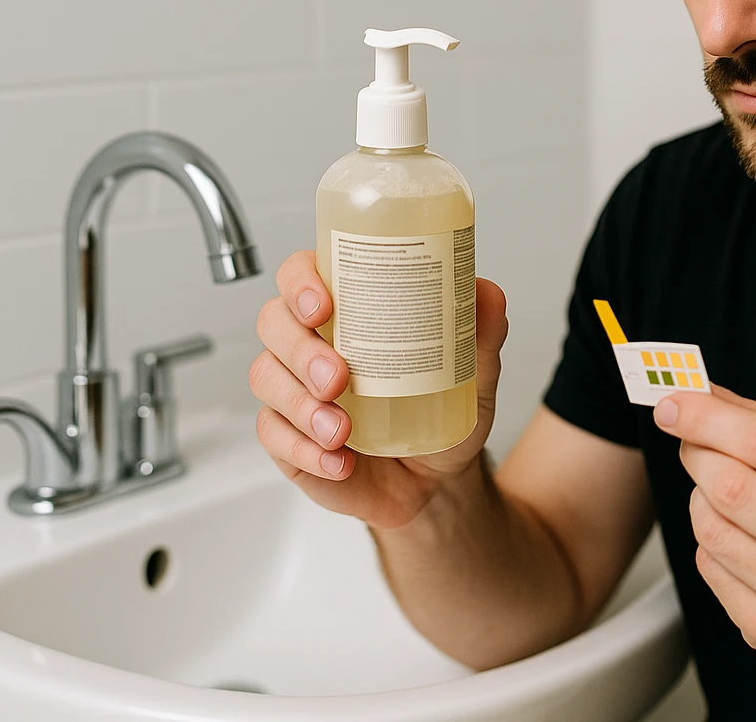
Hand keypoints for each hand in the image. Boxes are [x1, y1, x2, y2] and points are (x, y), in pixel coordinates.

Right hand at [250, 250, 509, 530]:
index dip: (301, 283)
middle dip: (300, 349)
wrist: (436, 481)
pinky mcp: (287, 438)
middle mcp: (311, 343)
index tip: (324, 306)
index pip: (303, 275)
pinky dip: (304, 450)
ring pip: (267, 379)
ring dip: (301, 405)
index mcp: (347, 310)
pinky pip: (274, 437)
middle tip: (337, 377)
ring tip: (341, 430)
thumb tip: (487, 294)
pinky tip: (338, 461)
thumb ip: (480, 334)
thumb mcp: (472, 375)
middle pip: (274, 323)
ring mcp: (293, 390)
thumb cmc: (442, 413)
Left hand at [653, 386, 755, 687]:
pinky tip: (743, 538)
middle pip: (729, 485)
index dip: (707, 418)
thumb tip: (709, 396)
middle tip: (693, 440)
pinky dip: (713, 541)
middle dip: (696, 452)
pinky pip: (709, 567)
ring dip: (702, 497)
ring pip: (710, 526)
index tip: (672, 401)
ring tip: (730, 494)